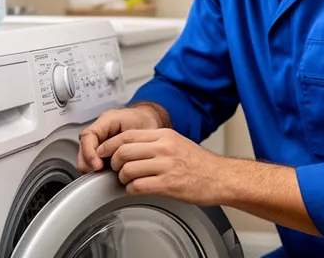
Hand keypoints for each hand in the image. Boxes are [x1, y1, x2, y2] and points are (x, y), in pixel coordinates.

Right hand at [77, 104, 165, 172]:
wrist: (147, 122)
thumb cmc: (143, 123)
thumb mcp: (139, 129)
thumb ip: (128, 141)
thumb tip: (117, 157)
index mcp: (106, 121)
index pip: (88, 136)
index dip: (89, 152)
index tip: (97, 165)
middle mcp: (99, 131)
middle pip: (82, 149)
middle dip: (88, 163)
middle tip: (99, 172)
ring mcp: (98, 141)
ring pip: (85, 157)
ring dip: (92, 167)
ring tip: (104, 173)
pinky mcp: (101, 152)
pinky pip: (93, 162)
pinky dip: (97, 170)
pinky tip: (106, 173)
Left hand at [97, 128, 225, 206]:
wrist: (220, 177)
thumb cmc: (200, 163)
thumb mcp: (177, 143)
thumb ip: (154, 143)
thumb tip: (128, 147)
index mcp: (165, 135)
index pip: (127, 135)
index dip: (110, 145)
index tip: (103, 152)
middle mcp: (164, 148)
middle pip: (123, 151)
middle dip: (113, 162)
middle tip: (115, 169)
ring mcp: (166, 166)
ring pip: (127, 170)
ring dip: (122, 178)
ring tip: (128, 181)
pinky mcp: (167, 185)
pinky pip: (137, 186)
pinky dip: (131, 189)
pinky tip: (136, 189)